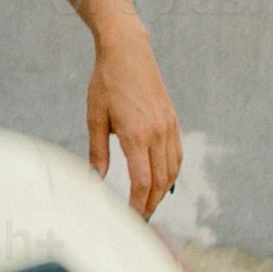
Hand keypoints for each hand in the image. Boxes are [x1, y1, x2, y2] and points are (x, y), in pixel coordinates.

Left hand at [85, 29, 182, 217]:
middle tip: (141, 219)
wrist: (128, 52)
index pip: (142, 181)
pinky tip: (163, 181)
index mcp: (136, 134)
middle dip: (151, 204)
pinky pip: (177, 155)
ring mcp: (168, 127)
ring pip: (172, 171)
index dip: (138, 203)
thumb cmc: (106, 82)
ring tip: (150, 204)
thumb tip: (96, 179)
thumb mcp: (95, 117)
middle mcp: (157, 133)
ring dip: (163, 192)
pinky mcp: (173, 121)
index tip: (131, 217)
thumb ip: (98, 151)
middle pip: (161, 181)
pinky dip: (172, 173)